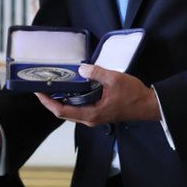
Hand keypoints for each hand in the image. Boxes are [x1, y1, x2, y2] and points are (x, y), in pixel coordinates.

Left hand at [34, 64, 160, 126]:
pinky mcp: (98, 112)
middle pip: (63, 112)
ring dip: (60, 99)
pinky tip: (71, 86)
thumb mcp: (114, 79)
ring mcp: (93, 117)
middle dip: (51, 100)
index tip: (38, 91)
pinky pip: (79, 107)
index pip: (61, 111)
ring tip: (54, 85)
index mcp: (90, 114)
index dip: (47, 102)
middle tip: (43, 86)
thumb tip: (81, 68)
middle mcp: (89, 119)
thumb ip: (96, 73)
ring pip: (71, 110)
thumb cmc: (133, 94)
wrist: (148, 105)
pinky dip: (71, 98)